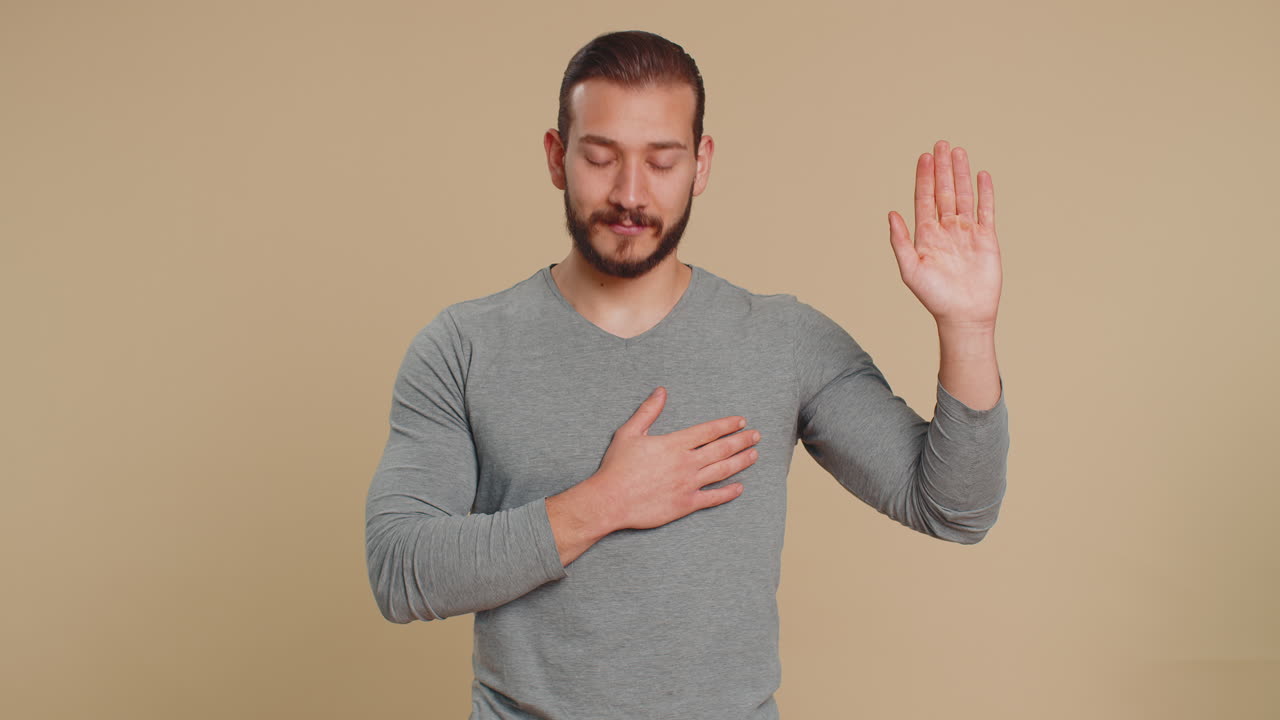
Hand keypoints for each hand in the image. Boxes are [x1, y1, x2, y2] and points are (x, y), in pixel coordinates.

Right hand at [592, 386, 759, 530]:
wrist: (611, 500)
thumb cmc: (617, 466)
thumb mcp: (629, 432)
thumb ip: (648, 411)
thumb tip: (661, 391)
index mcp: (675, 444)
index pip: (708, 431)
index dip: (727, 425)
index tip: (741, 421)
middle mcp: (686, 463)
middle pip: (721, 449)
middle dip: (741, 440)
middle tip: (756, 435)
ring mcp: (688, 484)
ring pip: (722, 471)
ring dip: (741, 461)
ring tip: (754, 455)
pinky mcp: (686, 504)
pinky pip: (713, 498)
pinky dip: (728, 493)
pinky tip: (740, 488)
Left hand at [887, 140, 1001, 328]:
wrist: (964, 315)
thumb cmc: (934, 297)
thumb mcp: (910, 269)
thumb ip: (900, 241)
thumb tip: (891, 213)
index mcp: (926, 235)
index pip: (924, 199)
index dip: (924, 178)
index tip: (924, 156)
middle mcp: (946, 230)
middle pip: (944, 191)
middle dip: (941, 168)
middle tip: (940, 144)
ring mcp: (967, 232)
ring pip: (963, 196)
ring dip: (960, 174)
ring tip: (958, 152)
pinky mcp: (986, 239)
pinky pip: (986, 210)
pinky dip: (984, 193)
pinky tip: (981, 175)